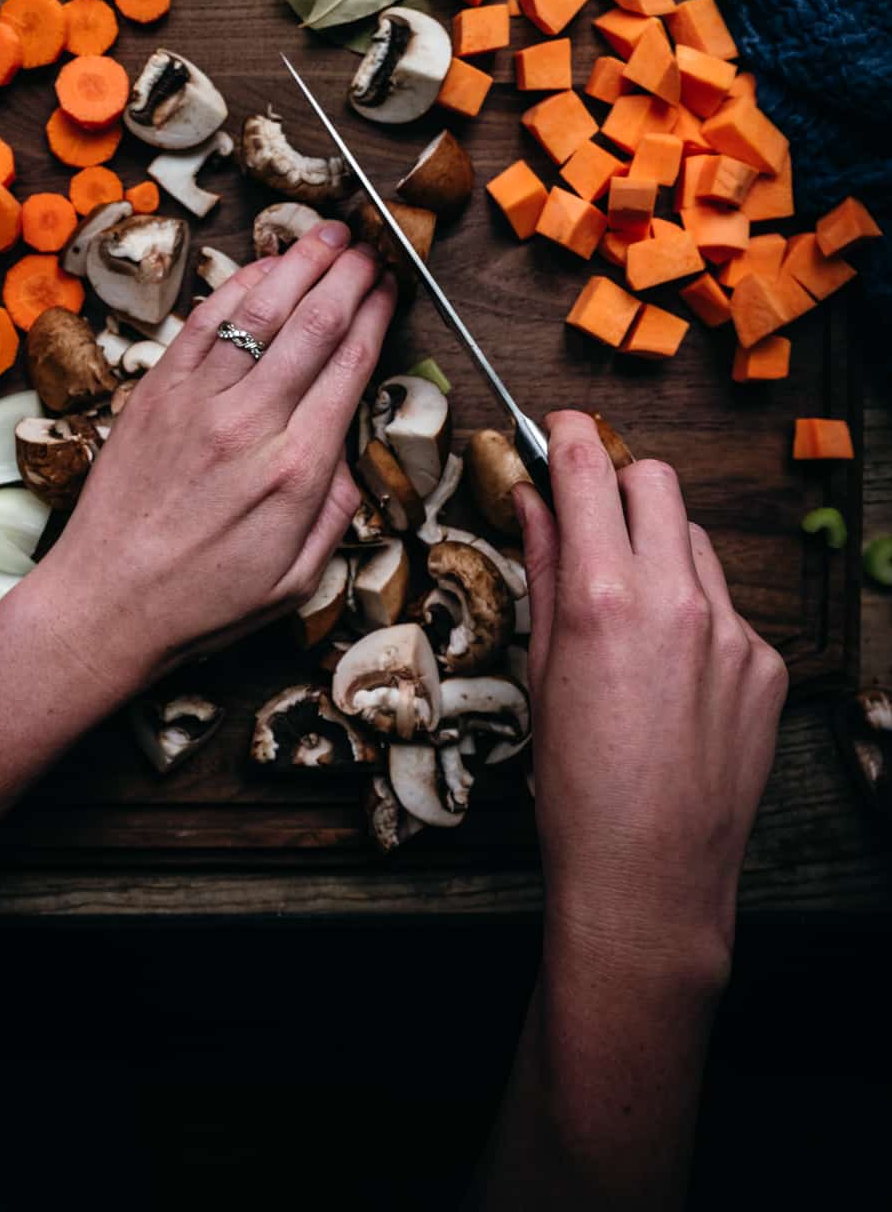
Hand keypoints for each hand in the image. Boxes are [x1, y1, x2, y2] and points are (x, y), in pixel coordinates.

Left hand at [30, 222, 396, 696]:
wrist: (107, 600)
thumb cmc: (204, 599)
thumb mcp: (298, 578)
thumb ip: (336, 511)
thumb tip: (350, 456)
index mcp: (296, 472)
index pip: (350, 368)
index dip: (376, 317)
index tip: (391, 290)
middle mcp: (250, 425)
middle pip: (314, 325)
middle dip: (350, 276)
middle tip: (371, 249)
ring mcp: (198, 402)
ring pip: (260, 310)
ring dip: (300, 263)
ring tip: (328, 235)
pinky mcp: (155, 392)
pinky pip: (203, 322)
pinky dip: (238, 285)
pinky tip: (262, 267)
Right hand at [515, 410, 787, 995]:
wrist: (647, 874)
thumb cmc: (575, 783)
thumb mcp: (540, 666)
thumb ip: (545, 569)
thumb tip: (535, 502)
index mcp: (604, 596)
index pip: (589, 468)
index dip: (569, 433)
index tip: (559, 427)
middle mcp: (676, 600)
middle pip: (659, 481)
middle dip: (621, 480)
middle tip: (592, 512)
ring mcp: (732, 632)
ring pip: (695, 541)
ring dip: (660, 549)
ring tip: (630, 612)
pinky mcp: (766, 666)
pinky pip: (727, 608)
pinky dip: (695, 616)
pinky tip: (669, 672)